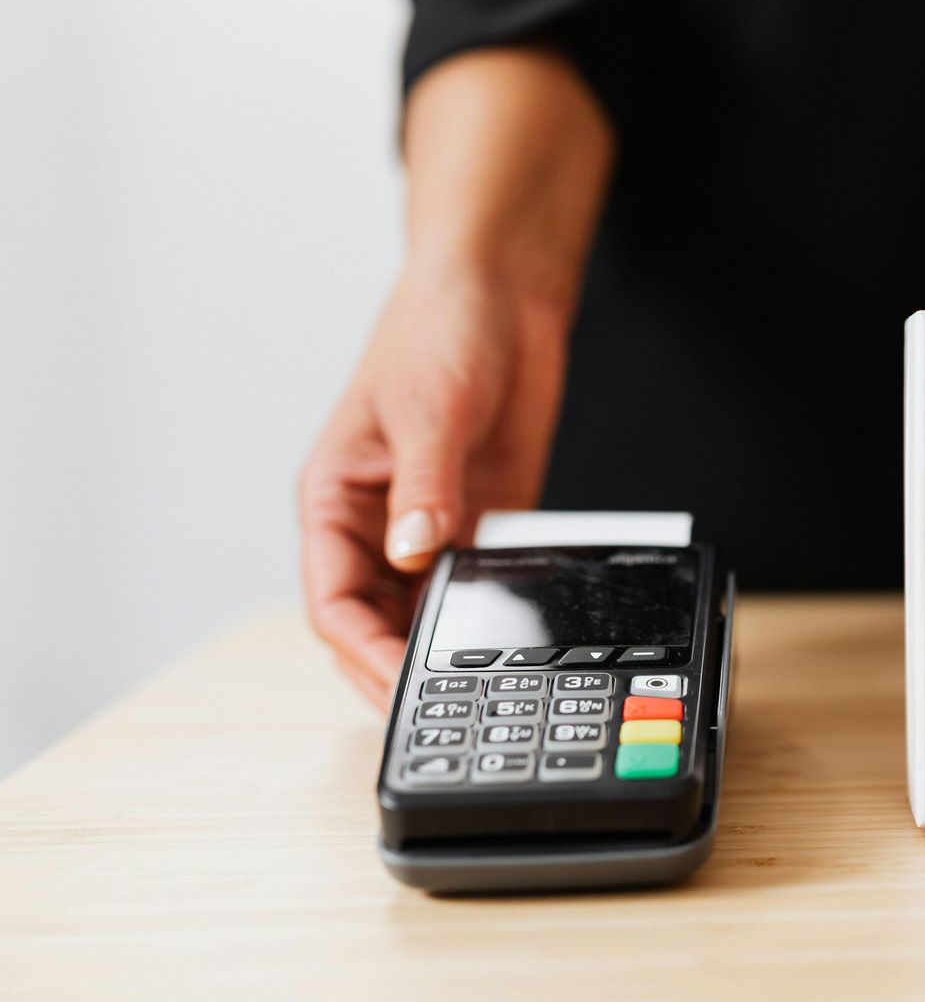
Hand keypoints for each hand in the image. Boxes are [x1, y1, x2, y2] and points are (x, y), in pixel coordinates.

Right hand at [300, 48, 610, 705]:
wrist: (502, 294)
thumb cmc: (437, 333)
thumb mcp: (428, 410)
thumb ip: (425, 487)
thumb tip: (416, 553)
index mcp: (335, 499)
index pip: (331, 600)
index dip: (362, 650)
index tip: (401, 684)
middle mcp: (377, 523)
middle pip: (376, 621)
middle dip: (401, 667)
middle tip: (446, 706)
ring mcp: (431, 525)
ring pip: (426, 612)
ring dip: (448, 647)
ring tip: (483, 684)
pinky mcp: (481, 517)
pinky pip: (479, 581)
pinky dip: (492, 612)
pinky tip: (516, 636)